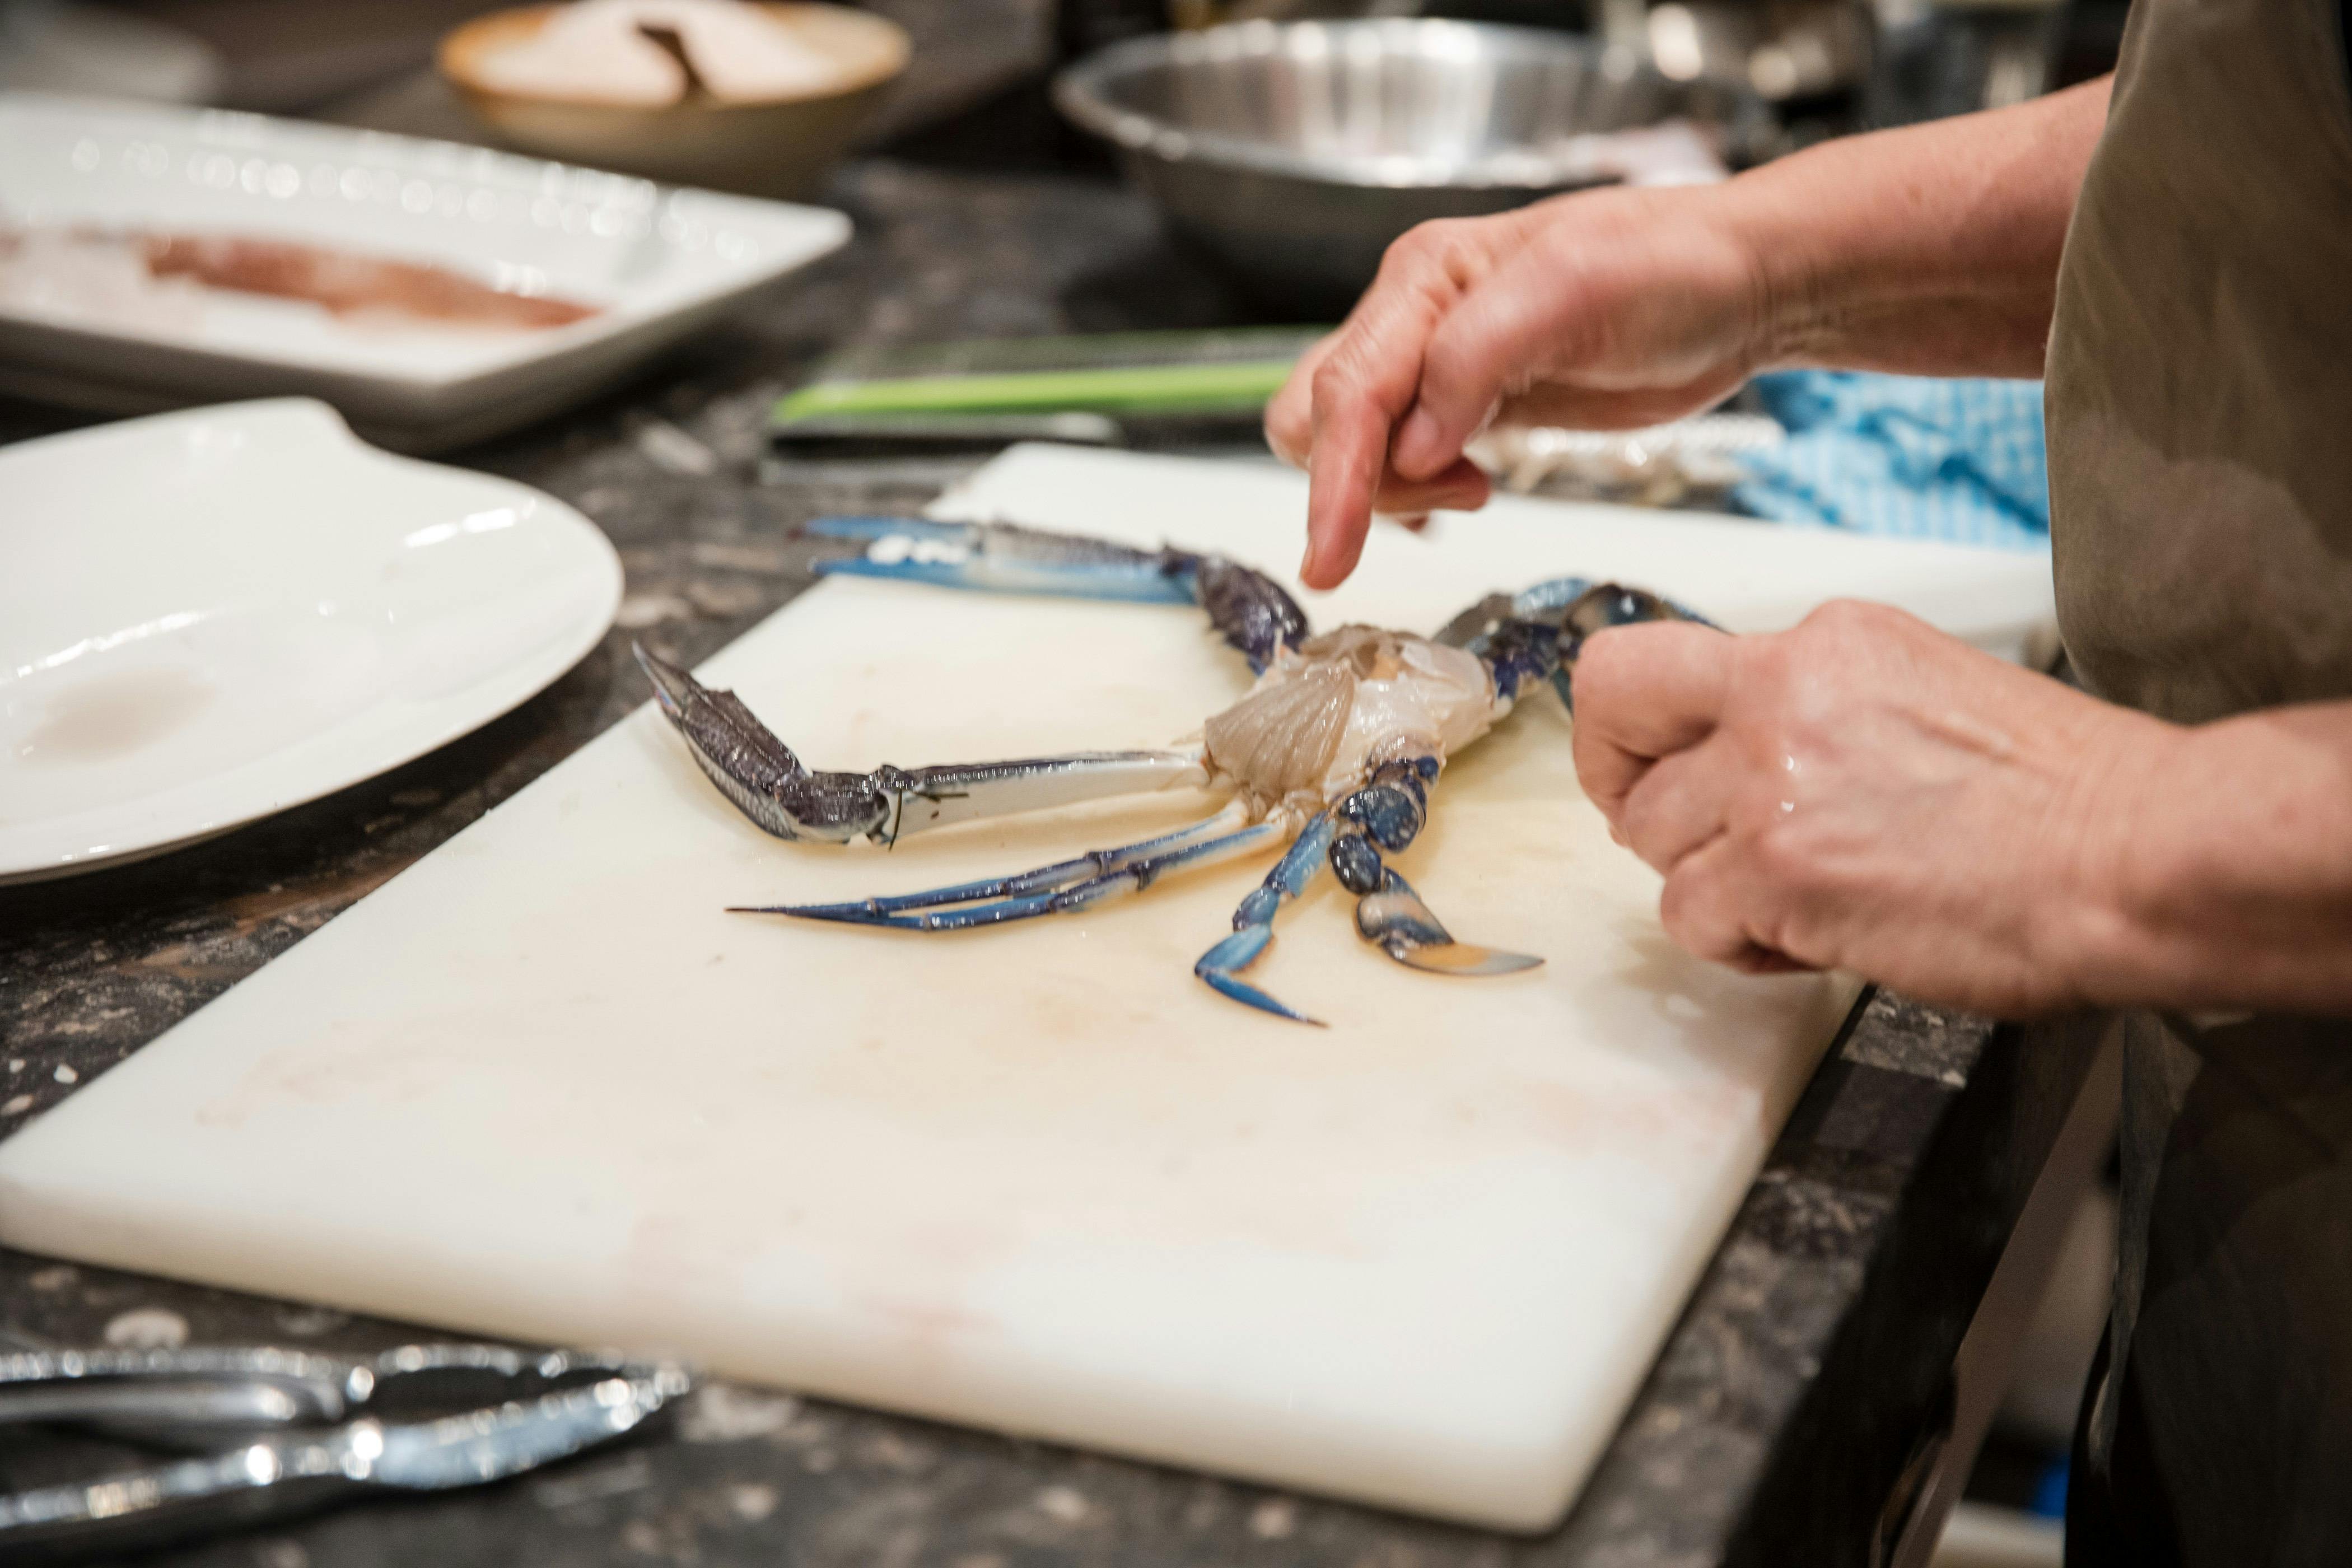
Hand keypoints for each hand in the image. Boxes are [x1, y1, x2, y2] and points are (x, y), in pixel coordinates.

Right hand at [1265, 185, 1771, 587]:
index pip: (1348, 388)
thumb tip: (1410, 446)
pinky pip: (1392, 457)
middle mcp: (1413, 315)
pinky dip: (1407, 492)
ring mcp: (1435, 362)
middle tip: (1466, 493)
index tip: (1330, 560)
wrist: (1738, 286)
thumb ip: (1477, 356)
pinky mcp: (1466, 404)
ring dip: (1390, 489)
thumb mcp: (1577, 288)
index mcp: (1425, 275)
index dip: (1334, 478)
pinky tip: (1469, 491)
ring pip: (1348, 443)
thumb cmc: (1674, 269)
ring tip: (1479, 485)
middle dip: (1358, 481)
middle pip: (1321, 418)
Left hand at [1569, 601, 2179, 1017]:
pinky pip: (1690, 917)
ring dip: (1707, 884)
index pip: (1651, 658)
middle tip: (1681, 841)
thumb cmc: (2064, 799)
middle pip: (1615, 718)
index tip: (1643, 767)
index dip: (1627, 726)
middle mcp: (1782, 692)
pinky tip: (1812, 940)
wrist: (2135, 855)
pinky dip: (1739, 945)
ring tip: (1796, 902)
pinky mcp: (1776, 870)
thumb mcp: (1923, 695)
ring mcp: (1770, 781)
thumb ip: (1821, 713)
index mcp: (1825, 642)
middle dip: (1624, 790)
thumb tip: (1750, 759)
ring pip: (1652, 840)